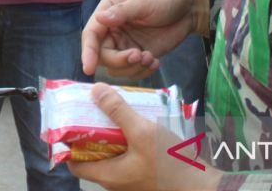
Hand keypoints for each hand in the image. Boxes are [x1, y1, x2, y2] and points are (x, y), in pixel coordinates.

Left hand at [69, 84, 221, 190]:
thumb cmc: (169, 163)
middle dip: (93, 131)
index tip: (72, 119)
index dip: (69, 142)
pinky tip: (137, 121)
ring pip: (113, 153)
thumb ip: (117, 111)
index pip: (74, 163)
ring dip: (113, 133)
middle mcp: (116, 180)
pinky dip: (128, 139)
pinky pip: (129, 155)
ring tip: (115, 109)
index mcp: (108, 175)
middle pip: (94, 155)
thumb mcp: (141, 132)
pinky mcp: (146, 173)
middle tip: (95, 107)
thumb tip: (95, 90)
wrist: (203, 185)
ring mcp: (131, 178)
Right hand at [81, 0, 209, 78]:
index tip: (89, 69)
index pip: (91, 34)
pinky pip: (132, 71)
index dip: (88, 52)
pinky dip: (142, 72)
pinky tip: (155, 62)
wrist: (189, 8)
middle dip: (119, 60)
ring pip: (116, 67)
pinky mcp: (139, 55)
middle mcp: (113, 29)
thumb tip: (100, 18)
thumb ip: (122, 12)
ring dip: (132, 68)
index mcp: (109, 11)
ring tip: (150, 58)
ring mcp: (125, 44)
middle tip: (138, 56)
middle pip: (102, 55)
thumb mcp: (144, 1)